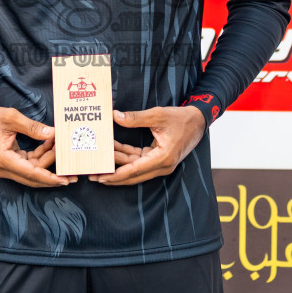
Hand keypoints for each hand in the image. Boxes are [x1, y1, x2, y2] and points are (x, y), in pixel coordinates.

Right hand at [0, 106, 72, 187]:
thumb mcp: (11, 117)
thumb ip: (33, 127)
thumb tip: (52, 134)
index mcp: (2, 159)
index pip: (30, 173)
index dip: (49, 178)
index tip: (64, 180)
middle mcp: (3, 168)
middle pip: (33, 177)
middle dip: (52, 175)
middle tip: (71, 173)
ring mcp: (5, 167)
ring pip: (32, 171)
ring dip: (47, 162)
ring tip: (61, 150)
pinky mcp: (9, 162)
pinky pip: (28, 164)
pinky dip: (39, 156)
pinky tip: (49, 146)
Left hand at [91, 106, 206, 185]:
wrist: (198, 121)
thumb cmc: (181, 119)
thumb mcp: (158, 115)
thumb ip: (135, 118)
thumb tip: (115, 116)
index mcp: (163, 158)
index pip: (135, 170)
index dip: (117, 174)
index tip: (102, 177)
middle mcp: (162, 165)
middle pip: (133, 175)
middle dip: (113, 175)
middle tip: (93, 175)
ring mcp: (161, 164)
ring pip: (135, 168)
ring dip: (118, 165)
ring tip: (99, 163)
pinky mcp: (159, 159)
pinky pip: (139, 161)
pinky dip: (127, 156)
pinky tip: (113, 150)